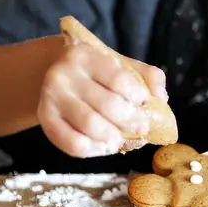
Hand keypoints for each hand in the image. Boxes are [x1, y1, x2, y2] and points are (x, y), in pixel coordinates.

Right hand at [38, 44, 167, 157]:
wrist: (51, 73)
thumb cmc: (95, 73)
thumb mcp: (119, 64)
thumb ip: (147, 76)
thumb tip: (162, 98)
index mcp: (86, 57)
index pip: (119, 79)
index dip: (137, 96)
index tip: (143, 103)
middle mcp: (64, 75)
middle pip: (107, 105)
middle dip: (130, 121)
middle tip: (140, 128)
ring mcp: (51, 97)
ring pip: (90, 125)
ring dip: (113, 138)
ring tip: (121, 140)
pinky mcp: (45, 119)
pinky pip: (72, 143)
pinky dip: (93, 150)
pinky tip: (103, 147)